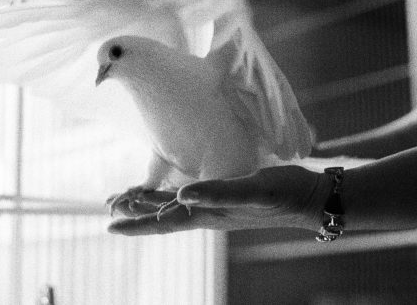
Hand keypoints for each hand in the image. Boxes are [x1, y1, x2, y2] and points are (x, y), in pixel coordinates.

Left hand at [107, 165, 330, 235]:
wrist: (308, 197)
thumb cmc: (283, 194)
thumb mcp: (253, 190)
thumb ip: (220, 193)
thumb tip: (182, 197)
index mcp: (209, 215)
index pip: (164, 223)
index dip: (136, 225)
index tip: (109, 226)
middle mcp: (208, 214)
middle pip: (163, 217)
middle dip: (135, 213)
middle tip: (109, 207)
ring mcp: (216, 207)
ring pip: (173, 207)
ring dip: (149, 204)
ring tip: (127, 199)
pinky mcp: (225, 196)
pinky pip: (190, 196)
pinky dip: (171, 194)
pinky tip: (169, 191)